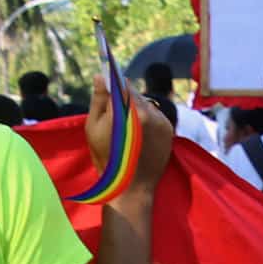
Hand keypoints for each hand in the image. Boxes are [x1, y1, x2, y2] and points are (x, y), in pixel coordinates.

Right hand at [85, 73, 173, 194]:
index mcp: (127, 109)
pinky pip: (157, 115)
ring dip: (137, 108)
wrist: (131, 188)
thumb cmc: (106, 159)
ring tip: (127, 127)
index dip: (115, 80)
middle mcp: (148, 111)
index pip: (122, 84)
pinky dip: (148, 119)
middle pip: (135, 93)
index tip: (108, 78)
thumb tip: (100, 76)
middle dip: (125, 97)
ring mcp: (162, 120)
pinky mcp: (169, 129)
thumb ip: (99, 99)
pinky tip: (139, 133)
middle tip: (115, 111)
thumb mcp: (93, 128)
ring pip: (147, 103)